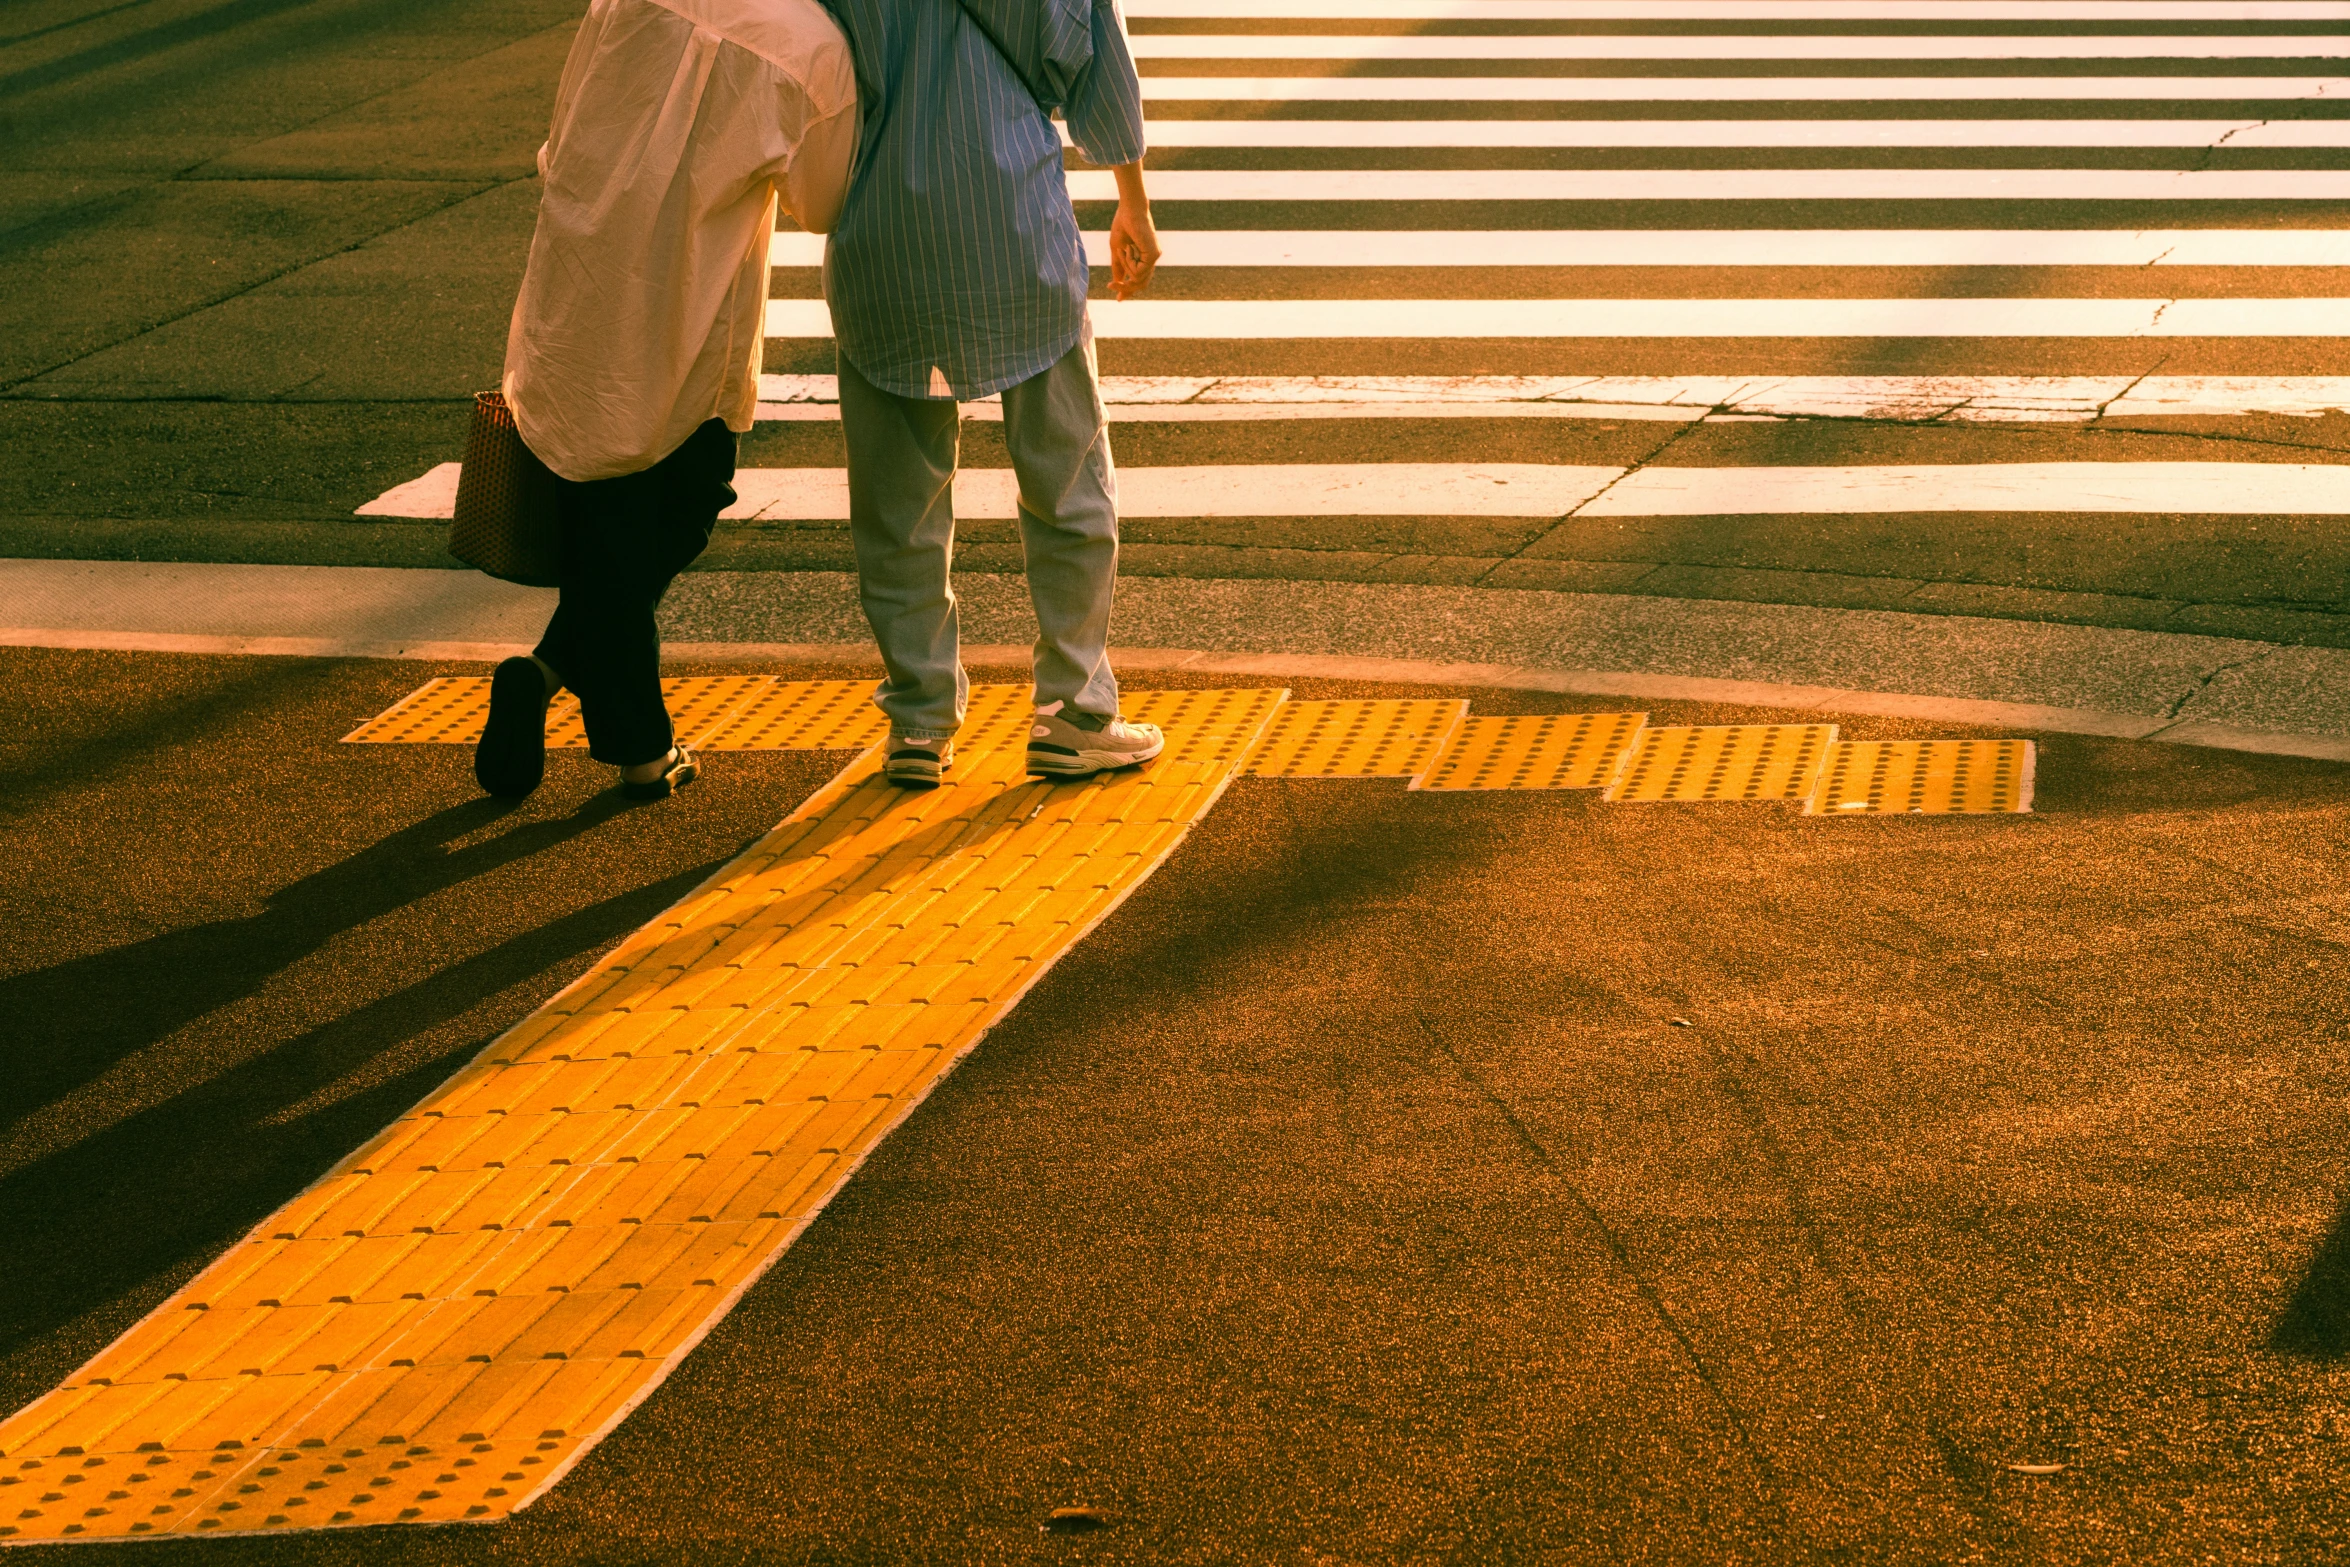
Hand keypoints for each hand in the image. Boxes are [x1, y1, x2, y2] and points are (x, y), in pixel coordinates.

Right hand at [1109, 162, 1158, 299]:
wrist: (1129, 210)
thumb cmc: (1123, 225)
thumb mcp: (1117, 250)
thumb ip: (1118, 266)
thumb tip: (1116, 282)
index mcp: (1144, 258)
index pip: (1139, 280)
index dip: (1128, 290)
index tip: (1118, 300)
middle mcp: (1151, 259)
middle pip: (1141, 284)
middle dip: (1125, 288)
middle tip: (1110, 286)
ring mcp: (1154, 257)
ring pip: (1137, 278)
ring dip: (1125, 265)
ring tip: (1122, 249)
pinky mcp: (1154, 255)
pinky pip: (1138, 271)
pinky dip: (1129, 262)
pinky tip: (1128, 248)